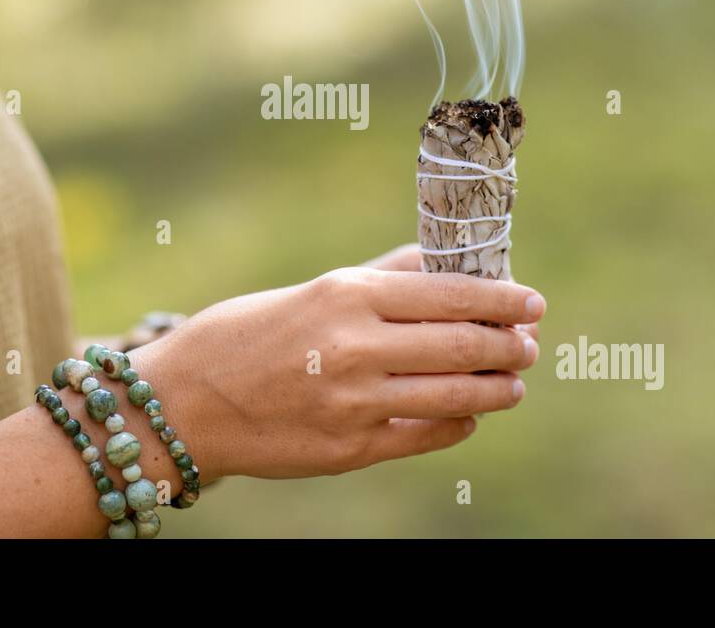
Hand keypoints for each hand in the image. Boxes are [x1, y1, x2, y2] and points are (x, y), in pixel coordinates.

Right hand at [130, 246, 546, 482]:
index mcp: (346, 295)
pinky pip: (424, 436)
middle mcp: (355, 346)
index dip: (502, 299)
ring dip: (495, 389)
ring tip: (512, 383)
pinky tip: (467, 415)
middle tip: (530, 344)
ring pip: (454, 395)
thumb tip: (444, 266)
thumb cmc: (244, 335)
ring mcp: (354, 403)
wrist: (182, 404)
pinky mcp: (349, 449)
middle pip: (462, 344)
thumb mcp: (312, 291)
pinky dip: (457, 424)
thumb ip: (381, 280)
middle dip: (509, 345)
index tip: (532, 302)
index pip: (450, 293)